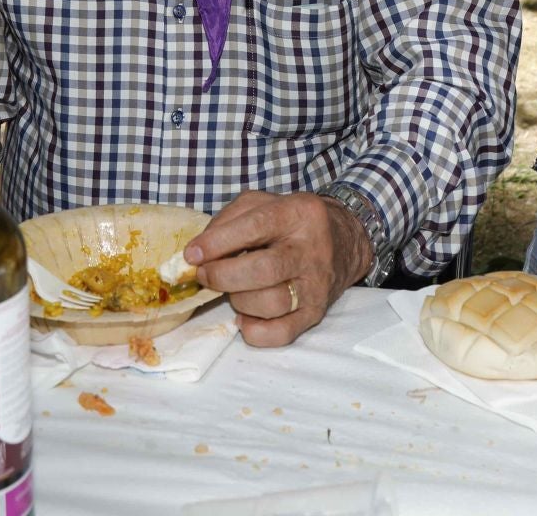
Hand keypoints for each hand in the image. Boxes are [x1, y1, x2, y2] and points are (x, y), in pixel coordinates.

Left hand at [183, 190, 373, 347]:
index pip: (255, 227)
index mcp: (298, 214)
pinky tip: (245, 317)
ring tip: (233, 290)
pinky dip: (255, 331)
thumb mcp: (263, 204)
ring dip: (238, 300)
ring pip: (270, 304)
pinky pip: (282, 333)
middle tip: (205, 275)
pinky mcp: (316, 312)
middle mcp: (311, 250)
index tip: (191, 255)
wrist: (344, 240)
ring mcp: (316, 285)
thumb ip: (228, 220)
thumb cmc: (291, 222)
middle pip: (262, 271)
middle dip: (222, 276)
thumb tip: (196, 253)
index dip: (218, 243)